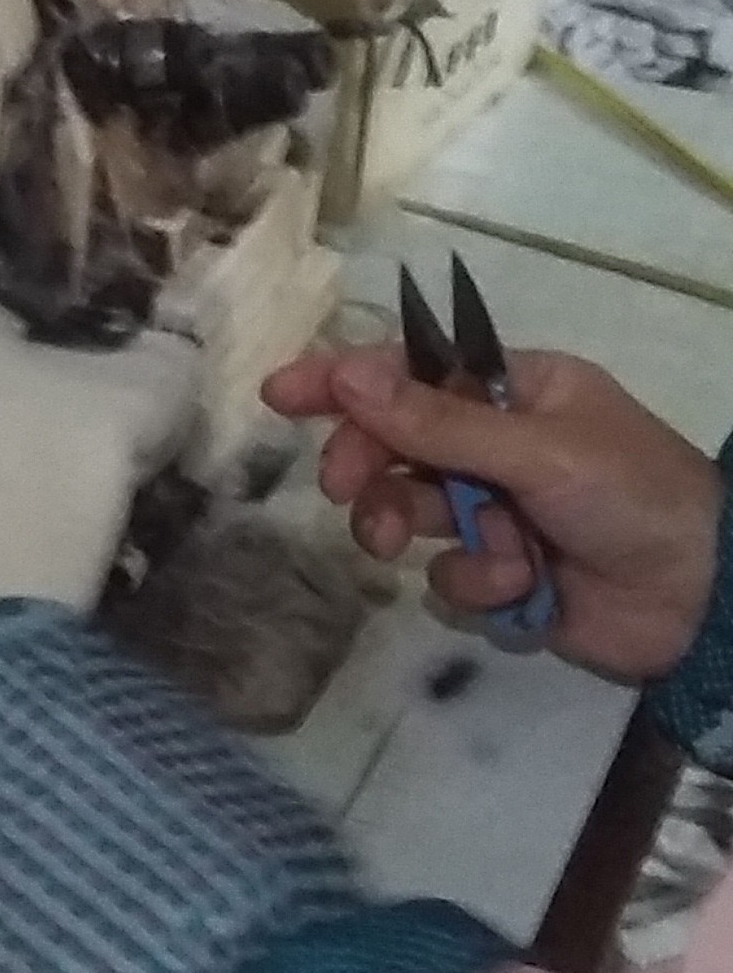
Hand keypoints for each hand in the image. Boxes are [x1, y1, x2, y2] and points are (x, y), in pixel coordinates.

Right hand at [263, 345, 722, 681]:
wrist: (707, 600)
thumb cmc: (632, 496)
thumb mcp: (536, 449)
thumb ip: (437, 421)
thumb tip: (348, 374)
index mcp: (518, 390)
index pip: (413, 372)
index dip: (343, 381)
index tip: (281, 395)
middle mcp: (500, 445)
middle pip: (395, 444)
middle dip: (368, 469)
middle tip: (346, 493)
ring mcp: (500, 511)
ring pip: (411, 511)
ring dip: (408, 527)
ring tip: (406, 548)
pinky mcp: (504, 574)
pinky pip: (448, 573)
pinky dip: (476, 581)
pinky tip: (521, 587)